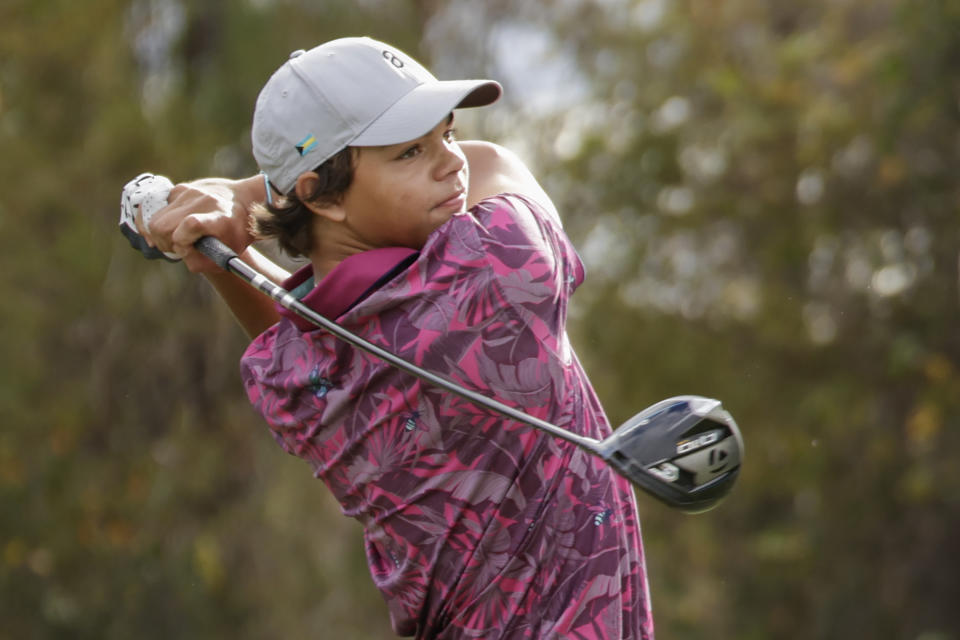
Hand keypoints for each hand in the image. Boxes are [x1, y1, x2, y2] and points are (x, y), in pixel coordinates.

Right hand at [139, 176, 260, 272]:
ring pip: (155, 219)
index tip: (187, 249)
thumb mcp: (229, 254)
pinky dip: (164, 221)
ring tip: (177, 238)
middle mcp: (202, 201)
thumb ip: (201, 263)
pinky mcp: (180, 189)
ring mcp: (189, 192)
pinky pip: (159, 210)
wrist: (244, 200)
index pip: (191, 224)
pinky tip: (177, 224)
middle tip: (177, 248)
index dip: (182, 240)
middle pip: (162, 226)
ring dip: (160, 234)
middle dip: (165, 243)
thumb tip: (179, 254)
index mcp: (218, 217)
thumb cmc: (237, 232)